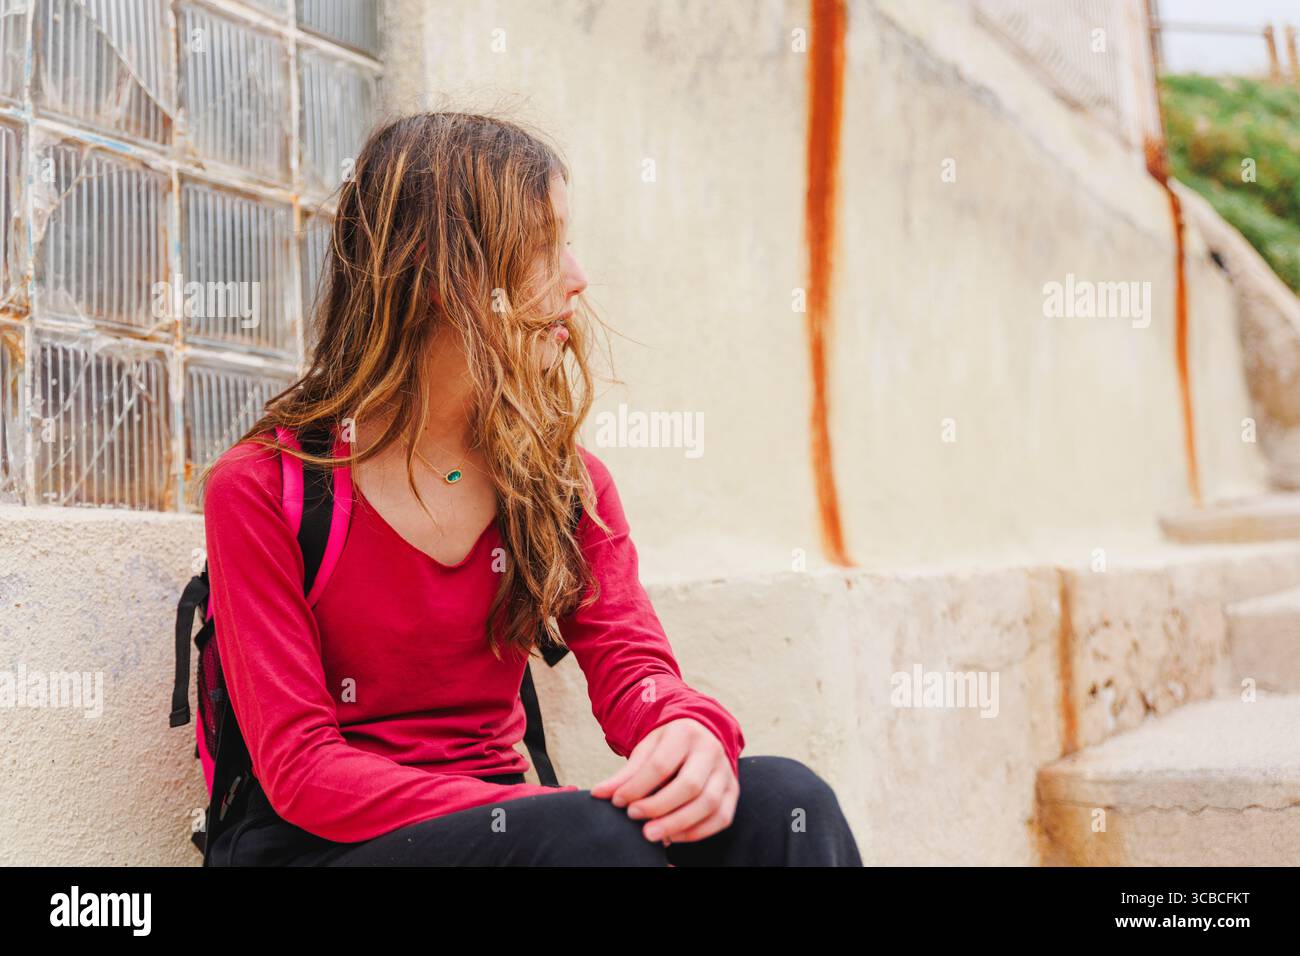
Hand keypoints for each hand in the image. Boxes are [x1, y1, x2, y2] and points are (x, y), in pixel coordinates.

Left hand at [590, 717, 738, 844]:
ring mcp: (726, 771)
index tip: (619, 802)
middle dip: (659, 807)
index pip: (661, 765)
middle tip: (635, 819)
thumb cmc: (669, 745)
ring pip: (708, 803)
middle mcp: (710, 750)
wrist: (701, 734)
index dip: (638, 787)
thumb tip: (600, 794)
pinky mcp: (733, 791)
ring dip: (678, 824)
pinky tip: (673, 836)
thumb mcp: (646, 749)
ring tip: (652, 834)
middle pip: (689, 785)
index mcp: (685, 734)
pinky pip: (722, 817)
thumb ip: (625, 774)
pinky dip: (697, 832)